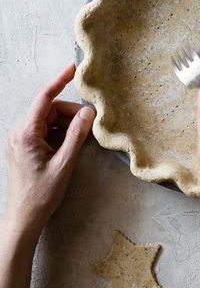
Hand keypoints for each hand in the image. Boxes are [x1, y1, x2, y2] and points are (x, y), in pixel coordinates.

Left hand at [3, 63, 94, 240]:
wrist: (23, 218)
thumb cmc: (41, 194)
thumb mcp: (64, 163)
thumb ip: (76, 135)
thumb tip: (88, 112)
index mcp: (26, 133)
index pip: (45, 98)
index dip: (60, 81)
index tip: (73, 68)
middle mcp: (20, 132)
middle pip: (50, 109)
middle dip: (71, 114)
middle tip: (90, 125)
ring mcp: (22, 139)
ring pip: (50, 120)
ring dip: (67, 125)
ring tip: (81, 140)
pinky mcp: (26, 146)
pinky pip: (46, 131)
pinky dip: (61, 134)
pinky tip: (71, 146)